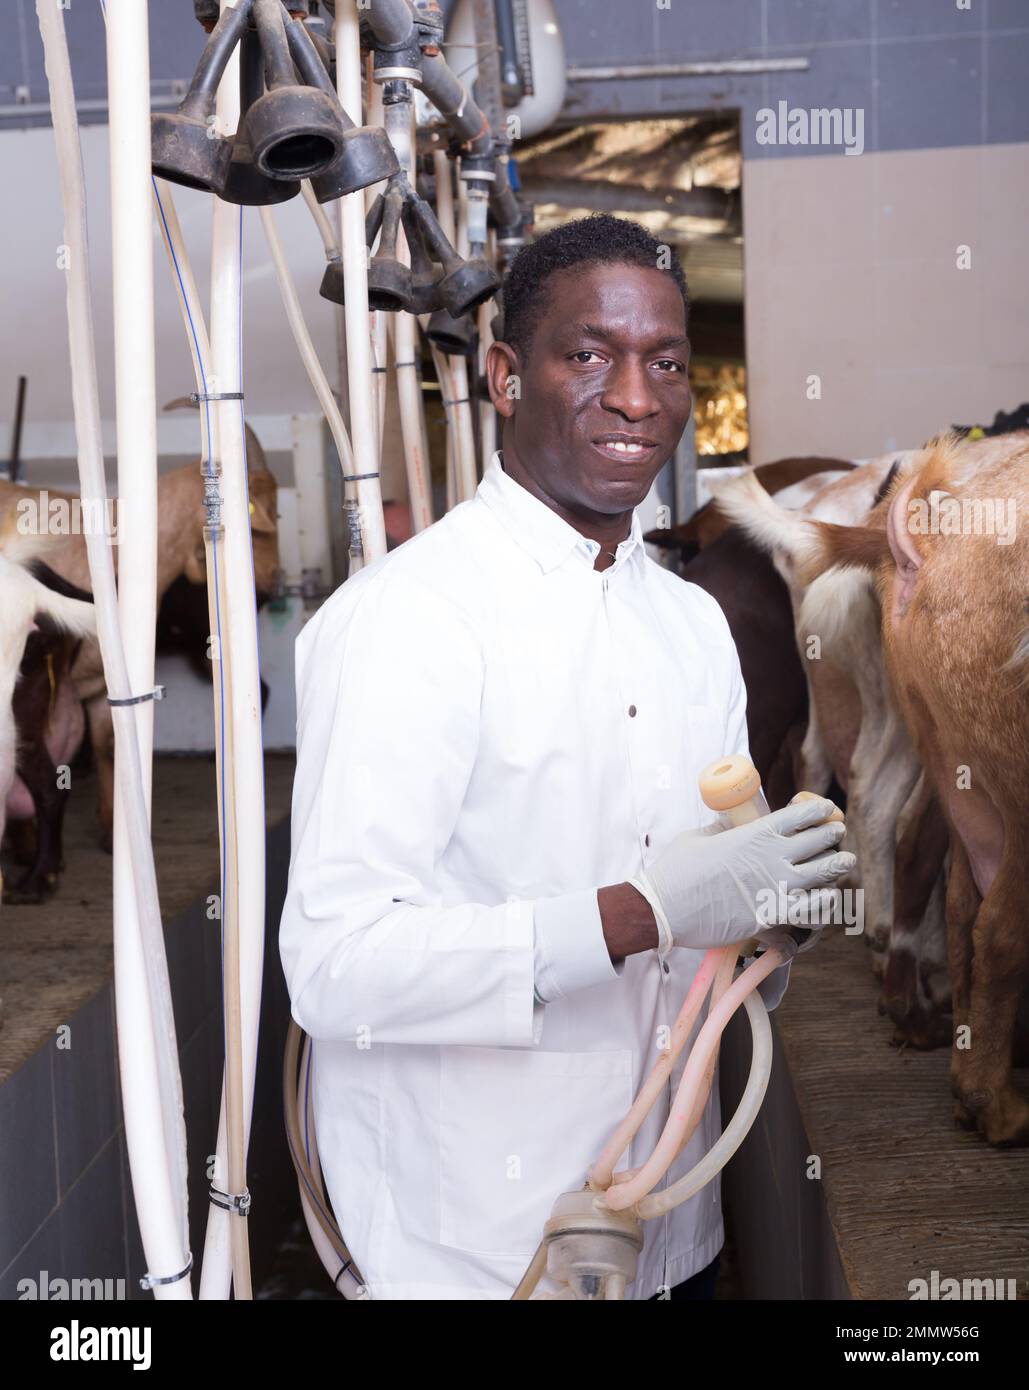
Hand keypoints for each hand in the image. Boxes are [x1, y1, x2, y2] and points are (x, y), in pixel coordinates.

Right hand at [628, 798, 855, 951]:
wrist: (666, 908)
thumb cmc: (677, 870)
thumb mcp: (699, 836)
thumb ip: (723, 828)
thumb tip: (732, 823)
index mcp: (754, 833)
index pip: (799, 815)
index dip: (817, 810)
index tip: (826, 809)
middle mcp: (772, 857)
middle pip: (818, 841)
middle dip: (832, 834)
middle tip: (837, 833)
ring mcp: (776, 886)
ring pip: (824, 873)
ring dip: (837, 866)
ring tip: (844, 862)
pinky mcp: (773, 915)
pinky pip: (814, 908)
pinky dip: (825, 901)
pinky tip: (827, 897)